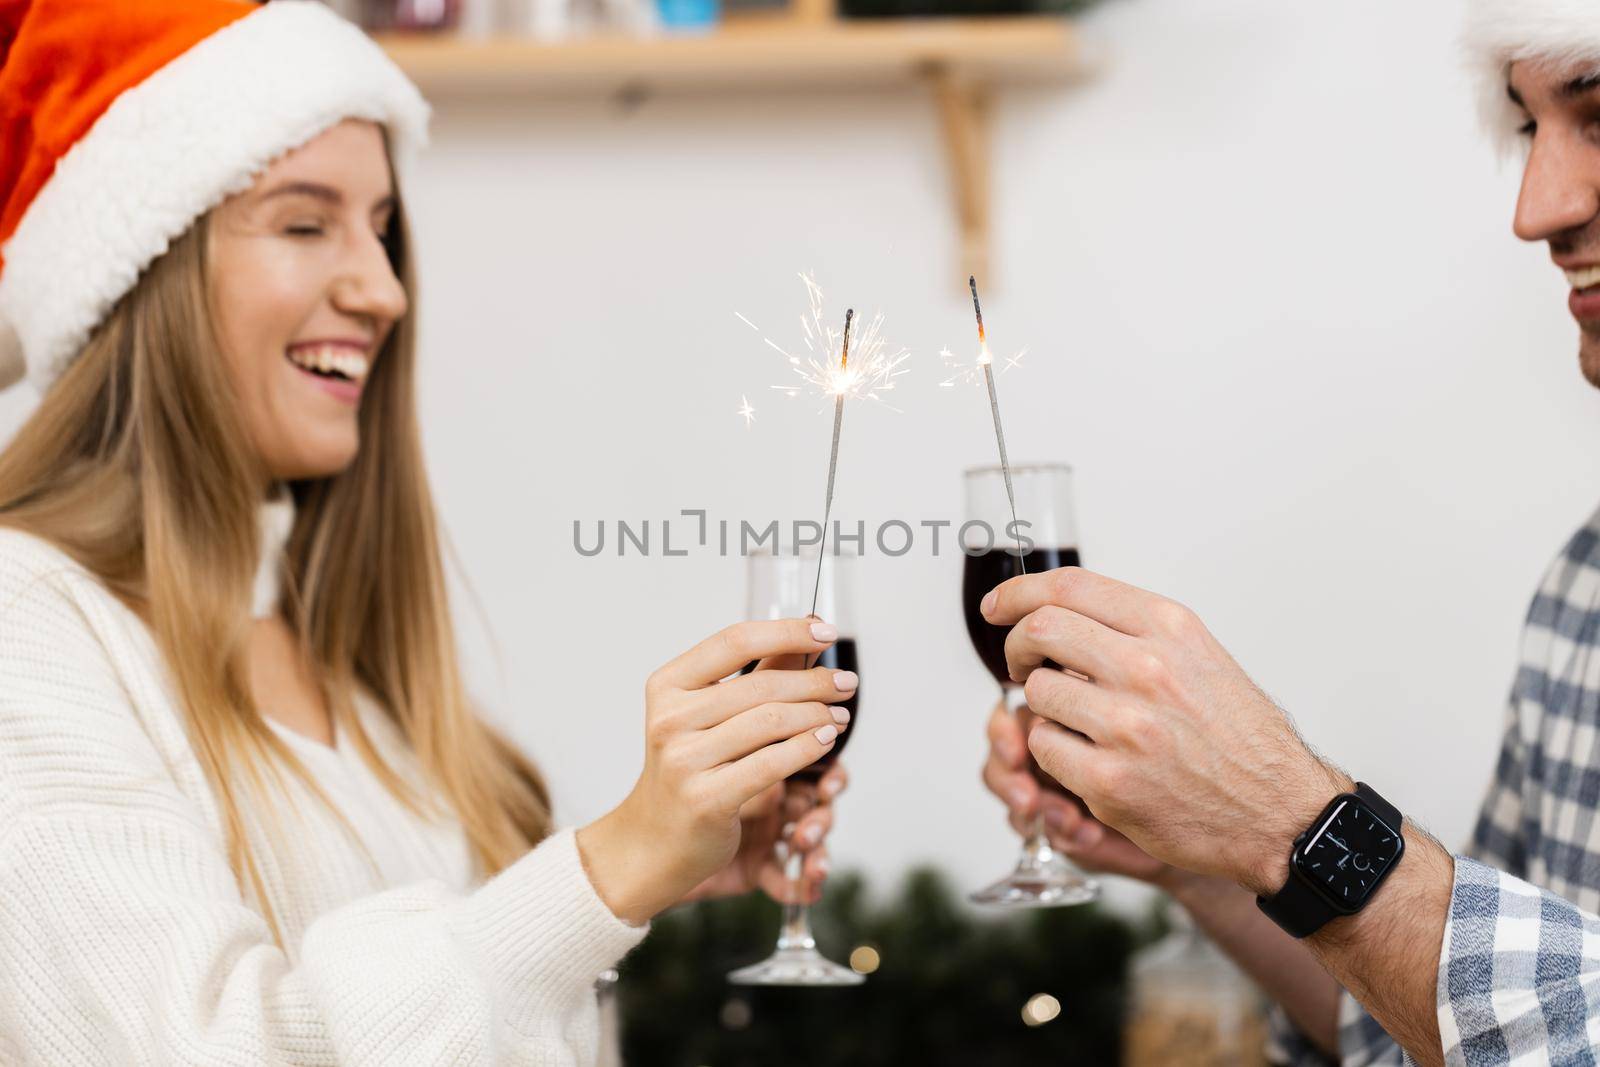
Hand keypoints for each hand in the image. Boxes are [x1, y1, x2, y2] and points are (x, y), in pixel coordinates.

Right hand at [576, 618, 856, 923]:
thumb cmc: (687, 770)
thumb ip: (753, 676)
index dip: (787, 631)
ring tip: (839, 716)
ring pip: (772, 722)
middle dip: (815, 682)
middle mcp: (669, 719)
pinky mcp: (706, 799)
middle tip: (846, 684)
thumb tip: (804, 637)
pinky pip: (771, 763)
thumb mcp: (706, 715)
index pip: (734, 641)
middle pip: (761, 685)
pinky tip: (824, 740)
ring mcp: (684, 760)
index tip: (825, 631)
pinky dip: (807, 747)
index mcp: (667, 686)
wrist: (654, 840)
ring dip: (818, 714)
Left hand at [982, 568, 1349, 896]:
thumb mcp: (1199, 657)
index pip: (1070, 587)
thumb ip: (1134, 631)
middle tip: (1024, 665)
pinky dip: (1052, 751)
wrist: (1282, 812)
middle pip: (1041, 630)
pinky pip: (1044, 747)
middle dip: (1018, 647)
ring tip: (1075, 722)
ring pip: (1037, 693)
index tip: (998, 606)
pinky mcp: (1109, 782)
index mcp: (1168, 628)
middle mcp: (1147, 668)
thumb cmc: (1239, 739)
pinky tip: (1085, 758)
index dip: (1019, 592)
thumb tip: (1062, 614)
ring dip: (1042, 706)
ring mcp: (1126, 727)